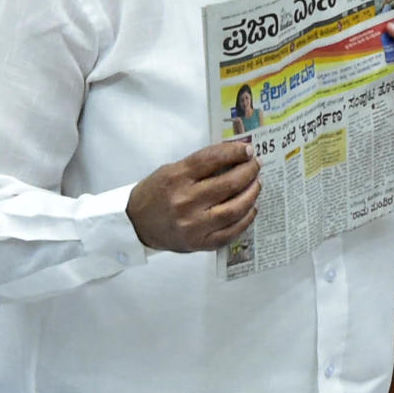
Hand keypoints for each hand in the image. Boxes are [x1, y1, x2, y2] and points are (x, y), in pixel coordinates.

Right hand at [126, 141, 261, 252]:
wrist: (136, 224)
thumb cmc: (156, 193)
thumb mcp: (171, 171)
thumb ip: (200, 165)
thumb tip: (234, 156)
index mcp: (176, 178)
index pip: (212, 160)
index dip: (234, 153)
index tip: (247, 150)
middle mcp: (185, 202)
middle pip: (228, 184)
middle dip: (248, 172)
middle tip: (256, 165)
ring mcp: (194, 225)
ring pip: (234, 209)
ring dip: (251, 194)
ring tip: (257, 184)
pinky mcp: (200, 243)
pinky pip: (231, 232)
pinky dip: (247, 218)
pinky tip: (251, 208)